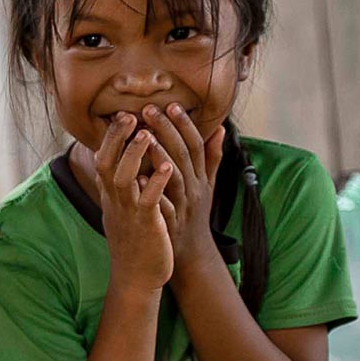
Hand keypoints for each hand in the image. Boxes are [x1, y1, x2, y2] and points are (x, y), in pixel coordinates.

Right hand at [96, 113, 175, 293]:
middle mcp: (115, 200)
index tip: (123, 114)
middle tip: (130, 115)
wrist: (137, 276)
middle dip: (117, 138)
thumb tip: (140, 159)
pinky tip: (166, 167)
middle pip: (107, 163)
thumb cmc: (138, 237)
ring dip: (134, 156)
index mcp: (112, 194)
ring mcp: (128, 212)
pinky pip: (148, 201)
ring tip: (147, 134)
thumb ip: (132, 181)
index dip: (112, 137)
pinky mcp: (145, 225)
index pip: (104, 158)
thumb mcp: (129, 206)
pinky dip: (155, 183)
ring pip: (123, 179)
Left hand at [143, 104, 226, 271]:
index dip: (185, 125)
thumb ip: (212, 158)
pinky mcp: (171, 225)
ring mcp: (184, 207)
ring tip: (145, 137)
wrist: (191, 255)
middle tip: (150, 109)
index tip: (172, 105)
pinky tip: (139, 179)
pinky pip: (163, 208)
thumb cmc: (196, 215)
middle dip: (168, 131)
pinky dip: (153, 193)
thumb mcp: (208, 186)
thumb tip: (220, 128)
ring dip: (161, 157)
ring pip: (174, 179)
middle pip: (184, 156)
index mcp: (201, 178)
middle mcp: (195, 190)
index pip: (196, 146)